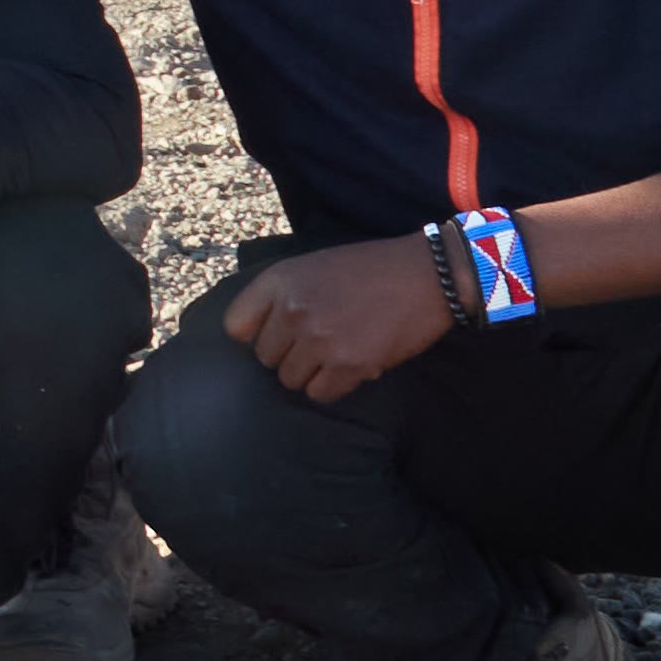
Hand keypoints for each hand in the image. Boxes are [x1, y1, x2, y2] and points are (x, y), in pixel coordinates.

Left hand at [224, 238, 451, 403]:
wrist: (425, 274)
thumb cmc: (368, 269)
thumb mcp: (311, 266)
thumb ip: (278, 295)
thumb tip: (253, 335)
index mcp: (280, 280)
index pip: (235, 326)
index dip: (256, 334)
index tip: (276, 333)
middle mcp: (293, 310)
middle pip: (265, 357)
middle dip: (288, 354)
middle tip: (317, 342)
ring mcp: (320, 339)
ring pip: (290, 380)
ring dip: (310, 373)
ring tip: (334, 354)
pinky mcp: (349, 365)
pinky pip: (320, 394)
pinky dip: (333, 386)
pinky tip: (350, 367)